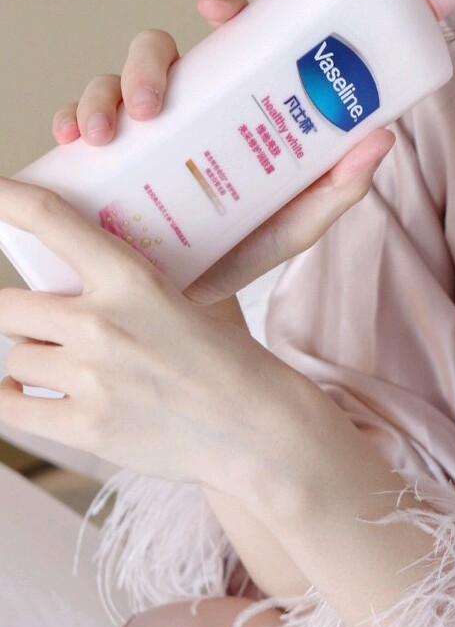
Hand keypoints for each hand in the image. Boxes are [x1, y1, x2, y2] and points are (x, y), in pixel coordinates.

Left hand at [0, 175, 326, 489]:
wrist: (257, 428)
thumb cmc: (226, 362)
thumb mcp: (189, 299)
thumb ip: (134, 283)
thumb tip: (81, 269)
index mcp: (132, 278)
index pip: (50, 221)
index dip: (6, 198)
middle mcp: (102, 322)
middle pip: (8, 307)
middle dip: (23, 316)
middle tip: (51, 324)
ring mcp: (91, 377)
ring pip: (15, 357)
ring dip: (33, 360)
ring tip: (67, 366)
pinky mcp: (85, 427)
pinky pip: (10, 405)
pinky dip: (12, 395)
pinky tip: (26, 390)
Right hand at [50, 0, 395, 303]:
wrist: (198, 305)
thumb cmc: (250, 248)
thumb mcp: (299, 221)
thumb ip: (339, 186)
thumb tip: (380, 138)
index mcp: (234, 102)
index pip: (230, 39)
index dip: (225, 11)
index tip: (215, 9)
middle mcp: (184, 106)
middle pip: (159, 52)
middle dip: (147, 65)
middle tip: (151, 105)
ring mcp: (140, 130)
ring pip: (111, 82)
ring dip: (101, 95)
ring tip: (102, 134)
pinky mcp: (104, 160)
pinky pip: (75, 124)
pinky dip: (67, 121)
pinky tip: (71, 142)